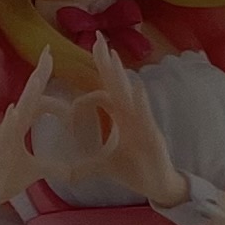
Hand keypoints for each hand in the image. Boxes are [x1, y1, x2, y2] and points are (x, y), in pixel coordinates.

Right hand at [0, 51, 76, 214]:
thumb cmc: (7, 178)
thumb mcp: (37, 171)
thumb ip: (54, 166)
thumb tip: (73, 171)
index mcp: (21, 125)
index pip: (39, 102)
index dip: (56, 100)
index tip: (74, 107)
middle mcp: (12, 124)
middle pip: (28, 94)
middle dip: (38, 74)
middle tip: (49, 51)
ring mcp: (3, 135)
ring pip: (17, 108)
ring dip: (28, 93)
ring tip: (38, 77)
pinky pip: (5, 132)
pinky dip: (11, 121)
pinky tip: (17, 111)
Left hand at [76, 39, 184, 207]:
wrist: (158, 187)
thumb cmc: (135, 171)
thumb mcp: (104, 168)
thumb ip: (85, 167)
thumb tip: (66, 174)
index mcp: (120, 118)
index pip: (103, 96)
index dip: (86, 97)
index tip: (69, 109)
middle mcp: (131, 115)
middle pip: (116, 83)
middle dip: (106, 62)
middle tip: (97, 37)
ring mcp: (142, 122)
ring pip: (129, 94)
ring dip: (121, 74)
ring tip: (112, 54)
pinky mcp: (152, 134)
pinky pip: (145, 114)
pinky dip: (140, 101)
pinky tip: (135, 86)